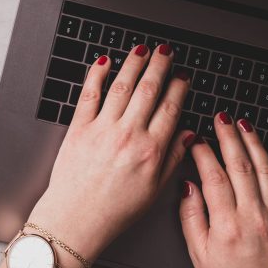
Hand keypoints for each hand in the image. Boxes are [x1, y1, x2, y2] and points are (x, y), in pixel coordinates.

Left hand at [28, 44, 190, 266]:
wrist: (77, 218)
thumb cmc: (114, 210)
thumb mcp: (154, 189)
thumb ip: (173, 158)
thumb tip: (190, 135)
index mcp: (151, 150)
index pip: (171, 108)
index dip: (179, 87)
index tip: (182, 76)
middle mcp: (129, 135)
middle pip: (149, 90)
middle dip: (160, 66)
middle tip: (166, 52)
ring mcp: (102, 129)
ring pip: (122, 86)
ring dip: (134, 63)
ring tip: (142, 49)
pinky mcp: (79, 129)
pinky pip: (89, 94)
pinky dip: (97, 75)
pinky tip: (104, 62)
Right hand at [180, 112, 267, 267]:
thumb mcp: (198, 255)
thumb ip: (191, 217)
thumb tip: (188, 187)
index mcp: (227, 226)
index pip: (214, 177)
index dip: (205, 153)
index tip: (198, 139)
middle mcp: (254, 218)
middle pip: (241, 166)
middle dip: (230, 137)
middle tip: (222, 118)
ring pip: (266, 171)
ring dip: (255, 144)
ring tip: (245, 127)